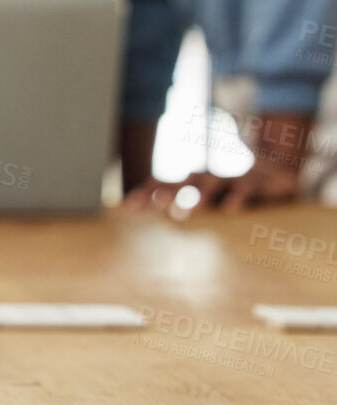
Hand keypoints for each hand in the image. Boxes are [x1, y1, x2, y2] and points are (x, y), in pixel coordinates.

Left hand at [123, 159, 301, 213]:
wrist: (276, 172)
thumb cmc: (233, 193)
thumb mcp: (209, 202)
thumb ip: (186, 212)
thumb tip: (154, 232)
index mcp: (192, 181)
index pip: (165, 184)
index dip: (147, 193)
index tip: (129, 206)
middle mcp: (207, 177)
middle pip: (184, 182)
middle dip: (170, 193)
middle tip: (156, 206)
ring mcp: (231, 177)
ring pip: (213, 182)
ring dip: (201, 196)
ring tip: (191, 211)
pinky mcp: (256, 183)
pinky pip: (246, 190)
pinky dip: (238, 198)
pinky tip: (231, 210)